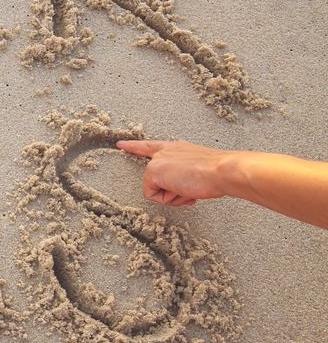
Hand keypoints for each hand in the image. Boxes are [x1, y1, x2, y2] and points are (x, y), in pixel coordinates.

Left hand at [115, 139, 234, 206]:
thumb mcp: (198, 170)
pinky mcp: (153, 171)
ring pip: (158, 190)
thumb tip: (183, 188)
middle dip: (173, 191)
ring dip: (174, 196)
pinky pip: (154, 196)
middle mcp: (165, 152)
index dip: (134, 146)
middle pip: (156, 179)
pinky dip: (169, 199)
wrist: (222, 171)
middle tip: (191, 186)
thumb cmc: (217, 172)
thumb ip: (184, 175)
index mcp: (176, 148)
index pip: (151, 146)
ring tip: (191, 186)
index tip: (120, 144)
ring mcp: (157, 161)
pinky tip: (183, 189)